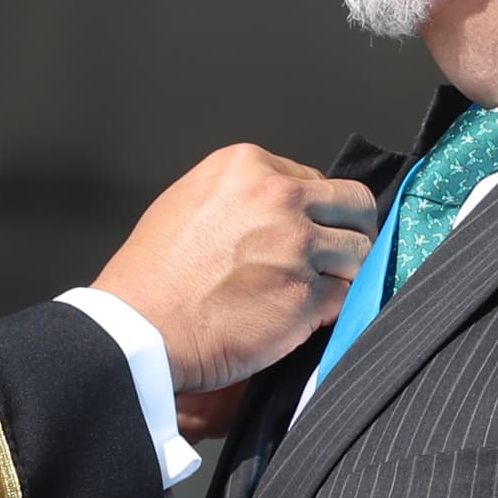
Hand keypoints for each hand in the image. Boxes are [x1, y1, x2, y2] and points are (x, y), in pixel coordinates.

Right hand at [93, 146, 380, 393]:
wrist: (138, 330)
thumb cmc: (150, 277)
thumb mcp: (188, 203)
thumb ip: (240, 196)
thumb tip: (280, 210)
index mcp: (247, 167)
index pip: (314, 181)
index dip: (313, 212)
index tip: (301, 234)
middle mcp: (278, 197)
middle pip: (354, 206)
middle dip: (348, 232)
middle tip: (332, 258)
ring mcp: (296, 246)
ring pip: (359, 253)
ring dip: (342, 274)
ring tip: (312, 292)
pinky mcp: (305, 295)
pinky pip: (346, 297)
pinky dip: (332, 310)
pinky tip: (304, 318)